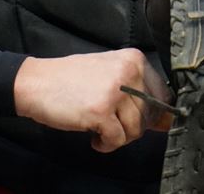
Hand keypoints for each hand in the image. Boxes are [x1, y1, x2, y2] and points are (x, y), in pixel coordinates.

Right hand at [13, 48, 172, 152]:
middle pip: (149, 116)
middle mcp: (129, 72)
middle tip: (111, 124)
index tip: (135, 119)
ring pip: (135, 130)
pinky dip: (106, 144)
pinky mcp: (101, 111)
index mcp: (134, 59)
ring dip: (118, 137)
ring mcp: (115, 91)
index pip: (162, 95)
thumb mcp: (110, 73)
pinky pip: (117, 140)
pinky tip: (94, 137)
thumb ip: (137, 90)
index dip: (151, 114)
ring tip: (101, 129)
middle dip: (131, 128)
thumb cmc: (72, 79)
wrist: (37, 83)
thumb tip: (166, 120)